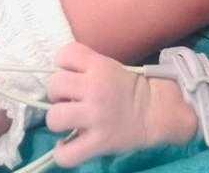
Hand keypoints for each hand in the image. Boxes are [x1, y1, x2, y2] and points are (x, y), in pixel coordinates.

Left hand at [46, 42, 151, 165]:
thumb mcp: (108, 66)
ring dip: (56, 120)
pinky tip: (67, 145)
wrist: (154, 110)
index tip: (69, 75)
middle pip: (54, 85)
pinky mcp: (99, 142)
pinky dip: (62, 152)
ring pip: (54, 117)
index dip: (62, 65)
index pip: (65, 54)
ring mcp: (95, 116)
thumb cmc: (128, 88)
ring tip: (67, 122)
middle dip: (56, 93)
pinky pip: (67, 154)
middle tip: (68, 100)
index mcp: (98, 66)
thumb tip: (58, 82)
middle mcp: (94, 88)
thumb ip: (84, 68)